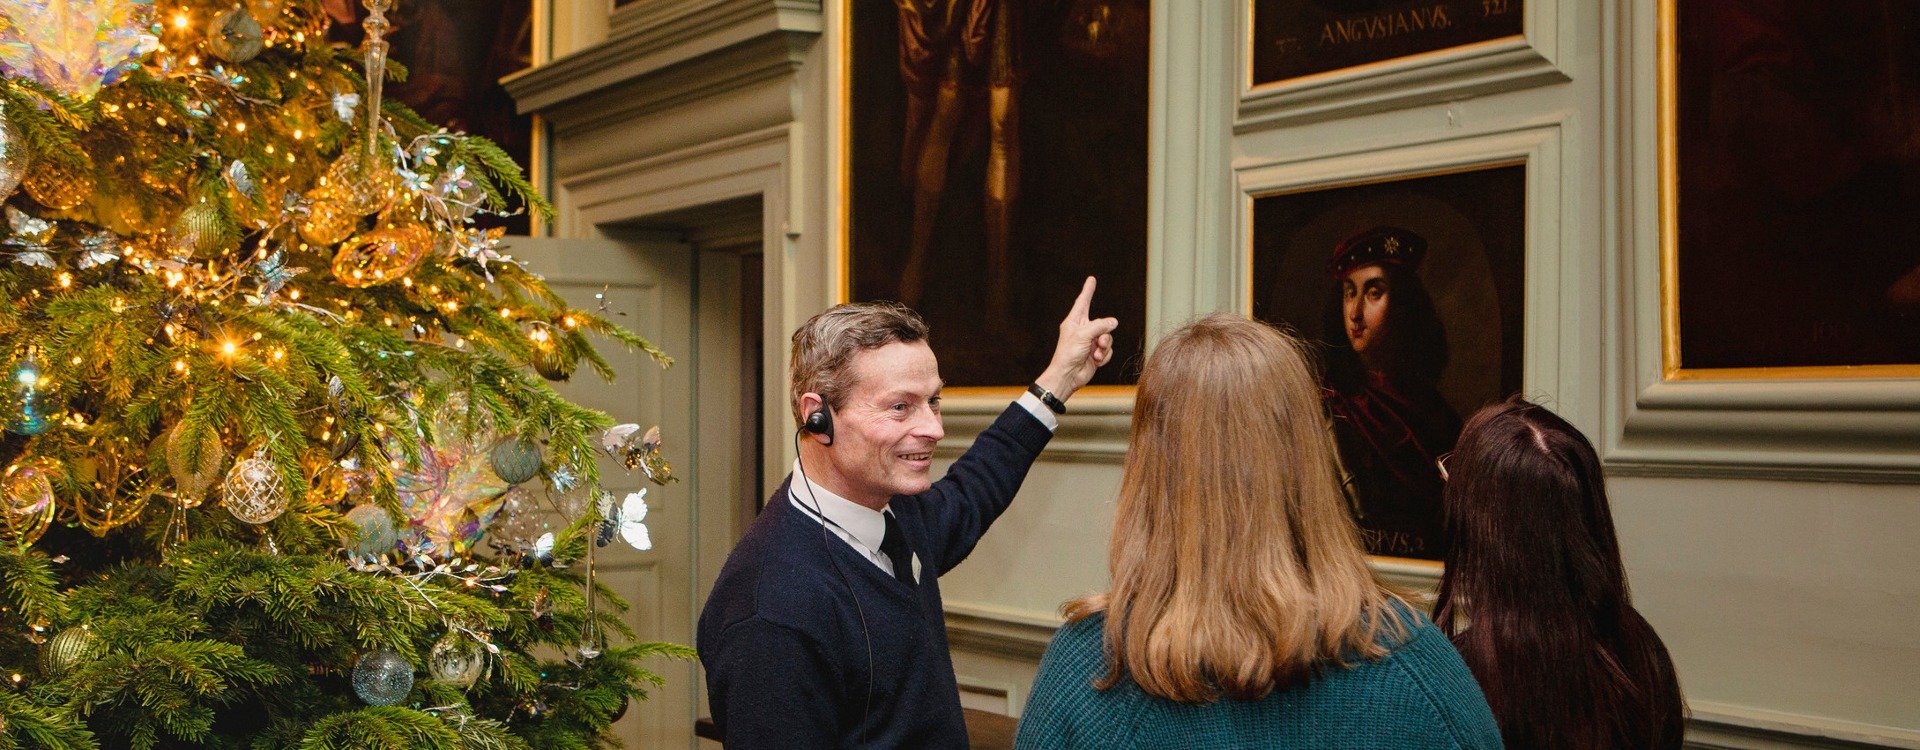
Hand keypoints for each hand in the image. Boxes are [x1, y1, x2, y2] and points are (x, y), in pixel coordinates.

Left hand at [1034, 277, 1118, 401]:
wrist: (1068, 376)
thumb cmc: (1068, 354)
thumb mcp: (1083, 335)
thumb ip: (1100, 325)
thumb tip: (1114, 322)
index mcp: (1074, 322)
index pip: (1083, 302)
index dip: (1088, 290)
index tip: (1091, 279)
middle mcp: (1083, 330)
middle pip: (1102, 323)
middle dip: (1103, 333)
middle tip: (1098, 341)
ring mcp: (1090, 342)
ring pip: (1108, 337)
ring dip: (1104, 346)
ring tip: (1095, 353)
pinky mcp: (1096, 353)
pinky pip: (1108, 350)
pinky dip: (1104, 355)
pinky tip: (1096, 360)